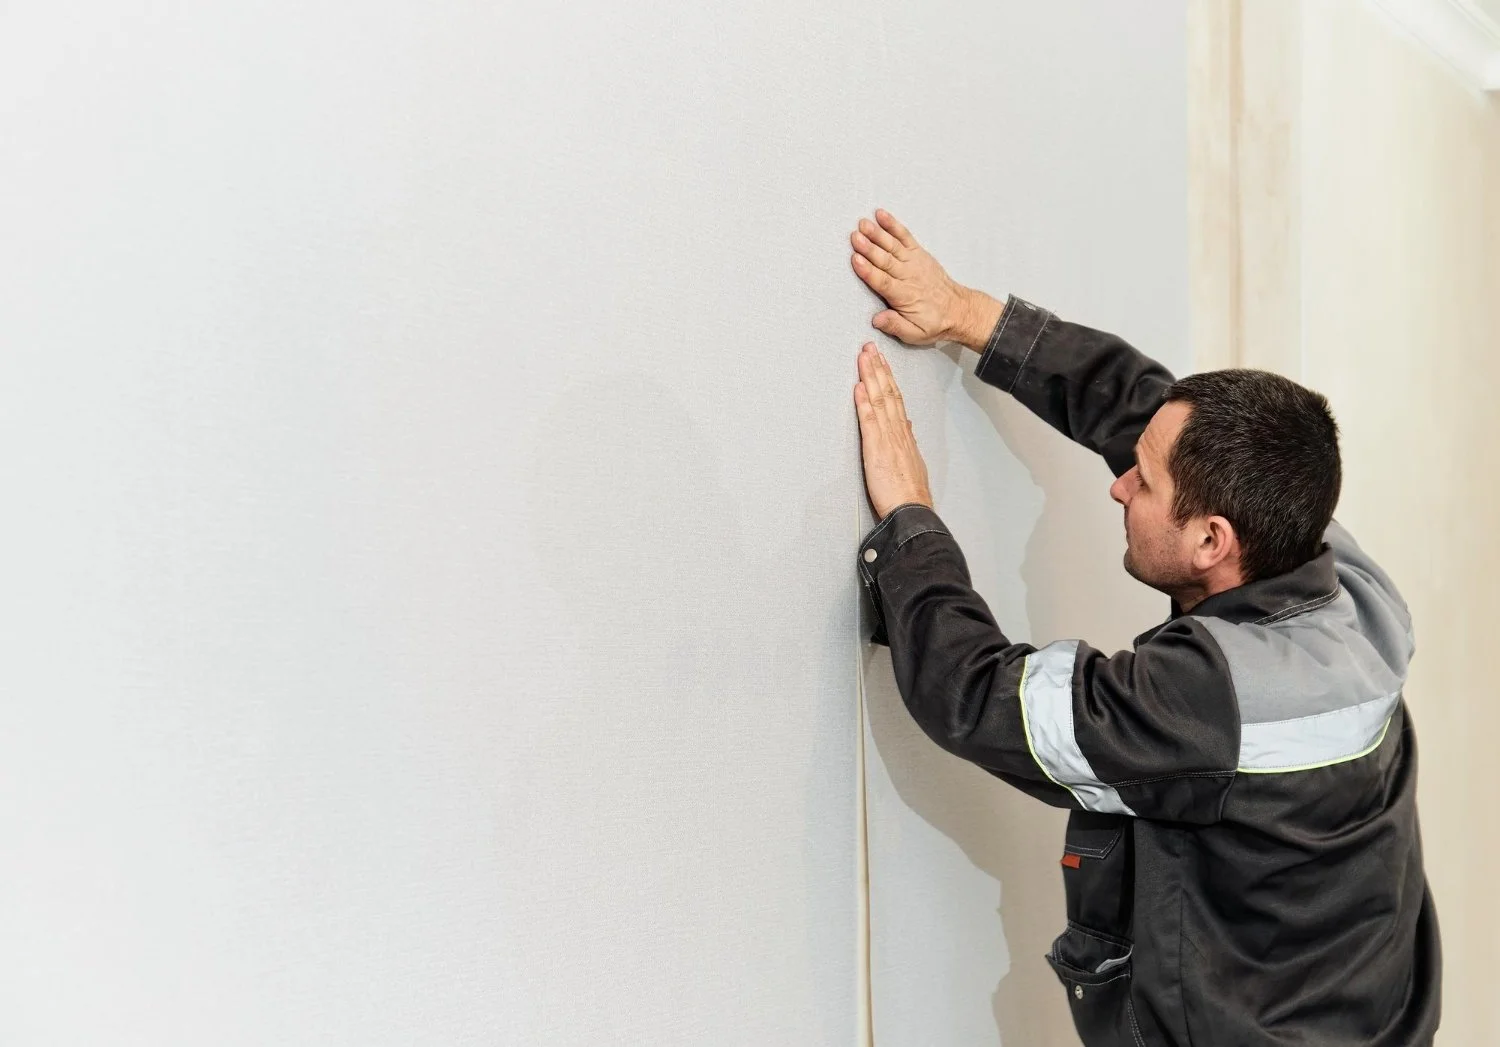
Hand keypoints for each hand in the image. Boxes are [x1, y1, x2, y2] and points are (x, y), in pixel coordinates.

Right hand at [849, 210, 1000, 348]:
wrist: (959, 310)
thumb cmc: (934, 322)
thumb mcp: (915, 334)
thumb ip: (895, 325)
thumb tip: (877, 319)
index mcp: (905, 296)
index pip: (883, 282)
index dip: (868, 271)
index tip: (856, 260)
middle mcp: (909, 276)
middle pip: (885, 260)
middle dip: (869, 248)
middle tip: (855, 237)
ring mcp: (915, 262)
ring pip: (893, 246)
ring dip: (877, 234)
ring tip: (863, 223)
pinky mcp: (919, 254)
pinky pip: (905, 237)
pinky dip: (893, 225)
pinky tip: (881, 215)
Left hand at [854, 342, 933, 518]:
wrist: (911, 510)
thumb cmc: (910, 492)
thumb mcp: (913, 461)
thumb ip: (908, 441)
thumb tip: (906, 425)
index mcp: (904, 434)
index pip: (896, 399)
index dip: (888, 378)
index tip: (881, 361)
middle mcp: (897, 432)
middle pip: (888, 393)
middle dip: (878, 368)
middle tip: (870, 347)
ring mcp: (888, 438)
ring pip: (880, 400)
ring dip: (871, 376)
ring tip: (863, 357)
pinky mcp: (877, 449)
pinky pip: (870, 421)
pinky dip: (864, 402)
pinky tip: (859, 387)